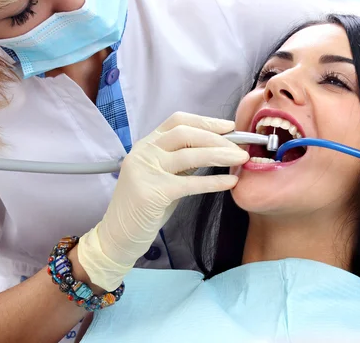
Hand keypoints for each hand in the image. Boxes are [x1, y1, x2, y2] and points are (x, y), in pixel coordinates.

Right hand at [78, 112, 248, 289]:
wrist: (117, 237)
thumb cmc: (144, 208)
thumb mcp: (161, 176)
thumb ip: (181, 161)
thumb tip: (215, 150)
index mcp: (145, 145)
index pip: (177, 121)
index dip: (206, 121)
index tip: (229, 127)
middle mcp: (143, 152)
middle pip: (186, 133)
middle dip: (217, 138)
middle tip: (240, 147)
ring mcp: (145, 171)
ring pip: (190, 155)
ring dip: (220, 155)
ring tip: (241, 159)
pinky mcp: (152, 193)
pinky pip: (190, 183)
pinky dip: (214, 182)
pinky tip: (230, 182)